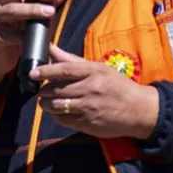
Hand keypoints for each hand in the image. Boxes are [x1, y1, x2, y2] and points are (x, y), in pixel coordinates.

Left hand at [32, 45, 159, 139]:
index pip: (64, 70)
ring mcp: (89, 108)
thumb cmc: (118, 86)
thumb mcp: (99, 68)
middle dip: (44, 90)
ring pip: (58, 106)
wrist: (140, 110)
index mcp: (94, 72)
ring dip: (47, 104)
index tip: (32, 73)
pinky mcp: (88, 125)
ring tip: (46, 101)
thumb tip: (51, 48)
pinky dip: (56, 116)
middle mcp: (91, 89)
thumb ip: (73, 60)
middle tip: (41, 89)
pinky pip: (64, 120)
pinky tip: (58, 112)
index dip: (45, 70)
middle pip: (57, 89)